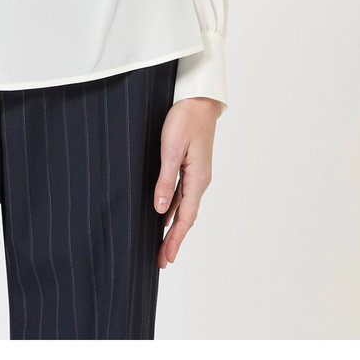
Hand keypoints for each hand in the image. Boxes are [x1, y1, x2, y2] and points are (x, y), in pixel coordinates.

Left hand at [153, 97, 220, 267]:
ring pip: (183, 206)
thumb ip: (166, 180)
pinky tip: (165, 212)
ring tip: (162, 243)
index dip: (174, 239)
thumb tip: (161, 210)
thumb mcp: (171, 149)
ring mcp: (196, 173)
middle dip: (174, 239)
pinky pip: (182, 193)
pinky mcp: (191, 164)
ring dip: (173, 225)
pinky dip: (174, 208)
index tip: (166, 259)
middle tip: (162, 260)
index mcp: (197, 179)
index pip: (185, 218)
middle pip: (185, 217)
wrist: (199, 99)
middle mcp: (199, 180)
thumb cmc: (185, 119)